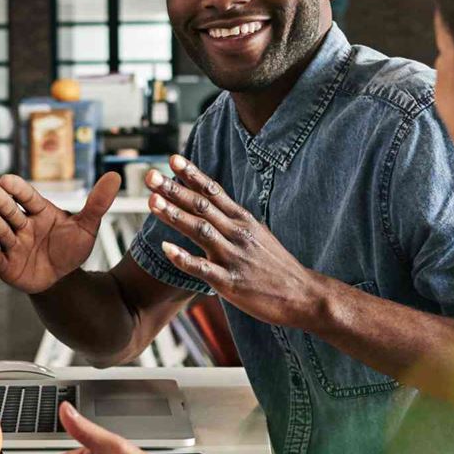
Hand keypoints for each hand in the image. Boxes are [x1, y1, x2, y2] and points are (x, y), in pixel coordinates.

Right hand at [0, 173, 119, 294]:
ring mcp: (13, 244)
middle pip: (9, 210)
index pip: (27, 196)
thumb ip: (97, 203)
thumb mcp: (87, 226)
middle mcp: (22, 225)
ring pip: (0, 230)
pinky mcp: (7, 265)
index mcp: (39, 211)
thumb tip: (115, 177)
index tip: (6, 179)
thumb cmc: (71, 248)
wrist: (63, 279)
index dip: (17, 188)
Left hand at [148, 155, 326, 327]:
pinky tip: (165, 248)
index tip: (172, 159)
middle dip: (174, 189)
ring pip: (200, 230)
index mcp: (242, 220)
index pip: (213, 191)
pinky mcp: (230, 282)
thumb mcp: (257, 233)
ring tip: (152, 202)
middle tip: (150, 175)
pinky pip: (202, 268)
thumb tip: (211, 203)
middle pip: (201, 206)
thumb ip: (232, 219)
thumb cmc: (275, 265)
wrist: (303, 294)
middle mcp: (237, 233)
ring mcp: (233, 257)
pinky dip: (183, 258)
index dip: (192, 175)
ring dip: (175, 215)